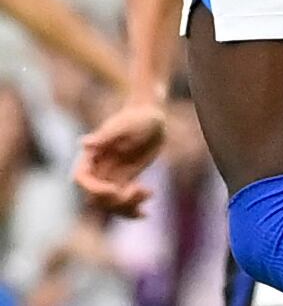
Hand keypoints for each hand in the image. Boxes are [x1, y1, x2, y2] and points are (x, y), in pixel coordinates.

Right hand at [71, 99, 165, 215]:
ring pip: (109, 204)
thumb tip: (83, 143)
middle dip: (114, 200)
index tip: (115, 190)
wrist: (153, 119)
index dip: (94, 189)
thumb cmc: (137, 118)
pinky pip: (122, 202)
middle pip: (95, 197)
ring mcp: (110, 177)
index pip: (80, 179)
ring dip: (126, 207)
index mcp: (91, 156)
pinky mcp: (124, 181)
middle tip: (138, 191)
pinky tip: (145, 214)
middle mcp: (97, 169)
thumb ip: (104, 136)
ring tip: (148, 194)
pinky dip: (132, 211)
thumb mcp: (123, 126)